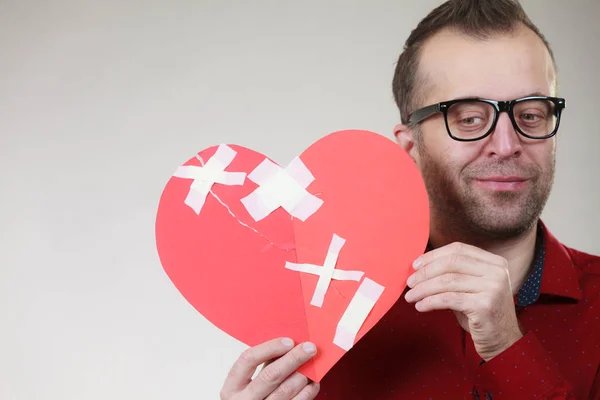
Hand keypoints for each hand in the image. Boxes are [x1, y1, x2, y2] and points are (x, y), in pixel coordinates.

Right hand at [220, 337, 319, 399]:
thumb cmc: (251, 398)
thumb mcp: (247, 383)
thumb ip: (263, 365)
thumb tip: (288, 346)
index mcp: (232, 387)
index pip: (248, 360)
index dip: (270, 348)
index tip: (289, 341)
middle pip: (270, 375)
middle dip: (293, 358)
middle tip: (309, 348)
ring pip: (285, 390)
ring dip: (302, 375)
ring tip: (311, 365)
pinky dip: (307, 391)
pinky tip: (312, 383)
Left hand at [404, 242, 522, 360]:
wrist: (503, 343)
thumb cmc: (480, 314)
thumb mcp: (469, 288)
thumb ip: (452, 274)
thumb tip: (419, 266)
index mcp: (495, 262)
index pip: (458, 249)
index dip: (433, 255)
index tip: (415, 265)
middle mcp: (497, 272)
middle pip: (451, 262)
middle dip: (425, 272)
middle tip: (409, 282)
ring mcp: (493, 287)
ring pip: (447, 281)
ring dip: (423, 289)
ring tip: (410, 296)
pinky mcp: (485, 305)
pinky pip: (448, 299)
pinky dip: (430, 301)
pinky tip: (420, 306)